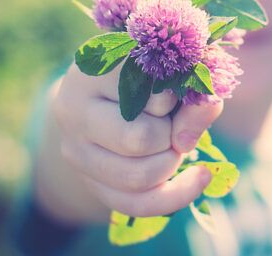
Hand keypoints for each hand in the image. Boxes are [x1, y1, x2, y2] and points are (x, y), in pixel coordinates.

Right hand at [50, 63, 221, 217]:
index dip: (174, 99)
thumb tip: (184, 143)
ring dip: (171, 162)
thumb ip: (196, 92)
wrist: (116, 88)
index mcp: (95, 69)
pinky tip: (199, 178)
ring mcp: (74, 148)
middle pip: (139, 140)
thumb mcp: (180, 68)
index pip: (148, 96)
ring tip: (172, 142)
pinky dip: (175, 195)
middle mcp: (72, 108)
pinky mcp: (87, 179)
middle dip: (171, 136)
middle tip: (172, 121)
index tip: (170, 90)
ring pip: (138, 177)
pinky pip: (134, 204)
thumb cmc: (154, 71)